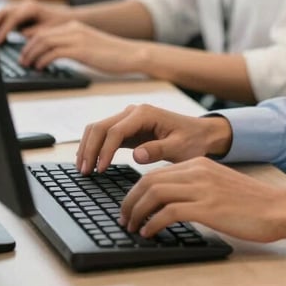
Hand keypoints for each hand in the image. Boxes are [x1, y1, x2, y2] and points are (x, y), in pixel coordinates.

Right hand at [0, 0, 71, 43]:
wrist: (66, 17)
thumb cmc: (58, 23)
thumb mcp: (47, 30)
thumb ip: (33, 32)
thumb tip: (21, 36)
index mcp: (31, 7)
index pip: (12, 17)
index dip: (4, 30)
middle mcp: (24, 4)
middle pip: (3, 12)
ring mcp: (20, 6)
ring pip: (1, 12)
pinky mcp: (18, 11)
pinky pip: (4, 16)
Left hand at [17, 20, 137, 72]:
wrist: (131, 54)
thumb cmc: (112, 54)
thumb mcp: (88, 46)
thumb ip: (72, 46)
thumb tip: (53, 56)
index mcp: (75, 26)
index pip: (44, 31)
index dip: (30, 43)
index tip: (25, 55)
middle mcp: (74, 29)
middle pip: (41, 35)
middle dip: (27, 49)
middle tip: (22, 62)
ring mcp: (78, 38)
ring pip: (44, 42)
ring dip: (32, 55)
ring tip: (28, 66)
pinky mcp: (82, 50)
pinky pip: (54, 52)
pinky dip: (43, 60)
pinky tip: (41, 68)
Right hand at [76, 104, 232, 174]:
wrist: (202, 134)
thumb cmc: (193, 140)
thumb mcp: (180, 147)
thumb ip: (158, 150)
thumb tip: (137, 154)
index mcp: (145, 114)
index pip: (115, 131)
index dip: (104, 151)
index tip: (100, 171)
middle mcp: (134, 112)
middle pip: (100, 127)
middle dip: (90, 149)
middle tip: (85, 172)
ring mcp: (129, 119)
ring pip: (98, 129)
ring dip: (88, 147)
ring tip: (84, 169)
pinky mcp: (128, 129)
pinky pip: (104, 135)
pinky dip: (94, 147)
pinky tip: (91, 163)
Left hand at [120, 157, 285, 242]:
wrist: (277, 207)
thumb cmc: (251, 202)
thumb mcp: (219, 186)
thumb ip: (196, 187)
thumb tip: (169, 203)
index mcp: (199, 164)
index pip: (156, 173)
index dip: (136, 191)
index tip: (129, 208)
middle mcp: (198, 171)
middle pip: (150, 181)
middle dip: (130, 201)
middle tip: (124, 219)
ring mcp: (203, 188)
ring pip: (155, 193)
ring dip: (137, 212)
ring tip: (133, 228)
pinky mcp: (207, 207)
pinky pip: (169, 211)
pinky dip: (153, 223)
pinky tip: (150, 233)